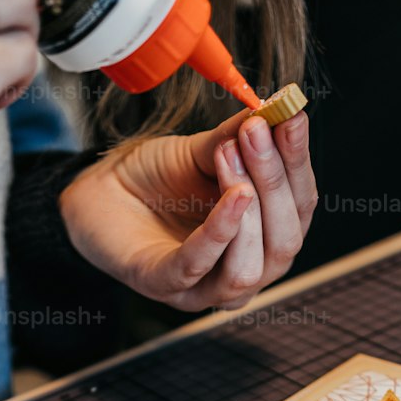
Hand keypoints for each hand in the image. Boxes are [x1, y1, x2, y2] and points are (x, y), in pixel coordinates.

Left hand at [60, 108, 318, 311]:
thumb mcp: (203, 151)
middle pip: (284, 243)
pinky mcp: (162, 286)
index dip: (298, 164)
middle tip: (259, 133)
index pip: (299, 209)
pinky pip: (197, 267)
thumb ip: (237, 139)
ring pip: (250, 268)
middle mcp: (243, 270)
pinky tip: (231, 196)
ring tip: (231, 156)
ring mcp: (203, 287)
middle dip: (276, 185)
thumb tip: (274, 112)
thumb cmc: (157, 179)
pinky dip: (219, 233)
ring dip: (249, 212)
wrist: (100, 192)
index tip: (292, 118)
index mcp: (263, 239)